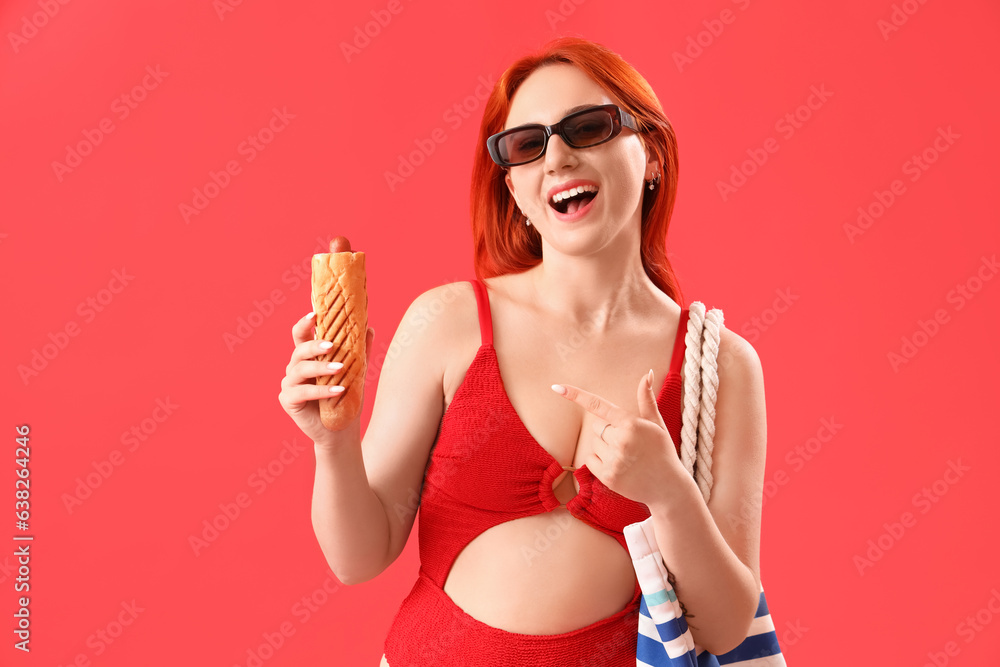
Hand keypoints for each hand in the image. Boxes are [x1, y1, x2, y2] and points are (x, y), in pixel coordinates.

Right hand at [278, 311, 375, 445]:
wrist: (341, 431)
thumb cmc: (346, 399)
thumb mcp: (355, 372)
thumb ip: (360, 351)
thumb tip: (369, 328)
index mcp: (308, 357)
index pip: (301, 335)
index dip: (305, 323)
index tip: (315, 313)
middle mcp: (295, 368)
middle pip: (299, 350)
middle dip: (315, 345)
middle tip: (332, 345)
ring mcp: (289, 384)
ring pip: (300, 369)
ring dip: (321, 367)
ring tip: (340, 368)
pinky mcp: (288, 401)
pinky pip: (302, 392)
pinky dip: (321, 390)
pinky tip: (338, 390)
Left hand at [550, 370, 687, 506]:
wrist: (668, 488)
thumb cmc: (662, 452)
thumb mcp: (656, 424)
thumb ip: (646, 399)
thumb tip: (646, 373)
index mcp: (631, 423)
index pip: (599, 405)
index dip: (575, 395)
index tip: (556, 387)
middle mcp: (621, 440)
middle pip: (596, 427)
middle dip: (608, 432)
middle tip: (629, 444)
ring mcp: (614, 460)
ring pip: (593, 443)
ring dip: (604, 447)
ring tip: (626, 457)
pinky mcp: (607, 476)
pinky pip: (589, 460)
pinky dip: (599, 462)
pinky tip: (619, 467)